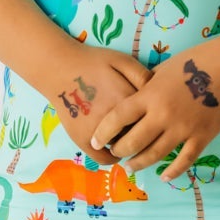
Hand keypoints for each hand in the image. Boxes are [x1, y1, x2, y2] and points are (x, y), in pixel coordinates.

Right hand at [42, 46, 152, 167]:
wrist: (59, 68)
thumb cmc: (93, 62)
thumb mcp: (123, 60)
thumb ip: (143, 76)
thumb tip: (160, 96)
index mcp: (128, 99)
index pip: (153, 118)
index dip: (155, 118)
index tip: (154, 117)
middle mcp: (114, 119)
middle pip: (140, 136)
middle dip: (144, 134)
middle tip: (142, 128)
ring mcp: (97, 132)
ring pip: (123, 148)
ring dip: (128, 145)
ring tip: (126, 136)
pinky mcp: (82, 140)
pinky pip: (103, 158)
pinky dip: (112, 156)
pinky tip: (113, 147)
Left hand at [88, 40, 219, 182]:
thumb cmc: (194, 62)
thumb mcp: (162, 70)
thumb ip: (146, 89)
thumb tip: (133, 101)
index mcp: (150, 96)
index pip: (118, 117)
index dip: (104, 131)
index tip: (95, 140)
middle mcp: (163, 115)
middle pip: (133, 141)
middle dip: (120, 150)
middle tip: (115, 153)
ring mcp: (183, 129)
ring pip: (155, 155)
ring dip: (140, 163)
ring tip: (132, 166)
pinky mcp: (201, 137)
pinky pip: (183, 160)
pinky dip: (173, 171)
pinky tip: (164, 176)